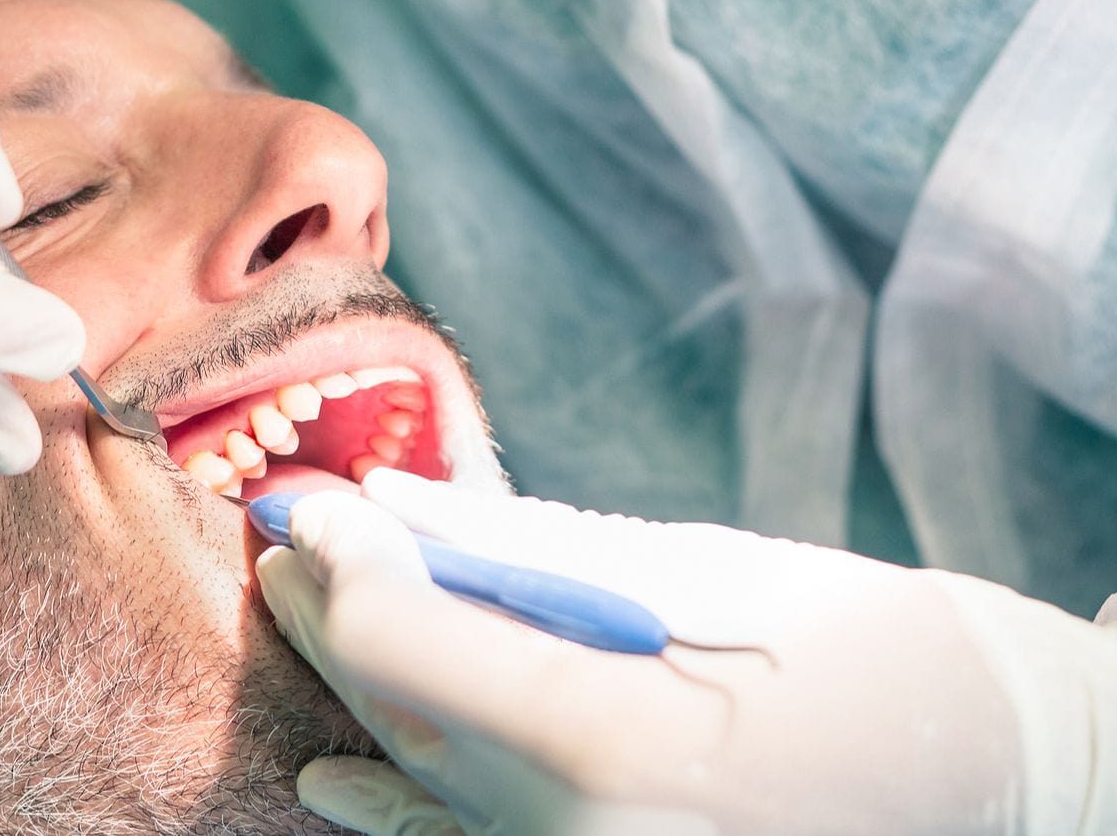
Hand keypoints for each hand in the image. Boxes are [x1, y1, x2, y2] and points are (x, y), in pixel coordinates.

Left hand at [257, 470, 1116, 834]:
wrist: (1017, 789)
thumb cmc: (895, 661)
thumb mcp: (716, 574)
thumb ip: (533, 551)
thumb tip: (399, 505)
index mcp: (616, 745)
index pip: (402, 645)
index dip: (344, 563)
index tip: (318, 502)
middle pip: (395, 712)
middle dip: (330, 610)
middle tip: (287, 532)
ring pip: (419, 780)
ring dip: (353, 684)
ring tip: (303, 602)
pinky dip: (395, 802)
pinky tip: (331, 772)